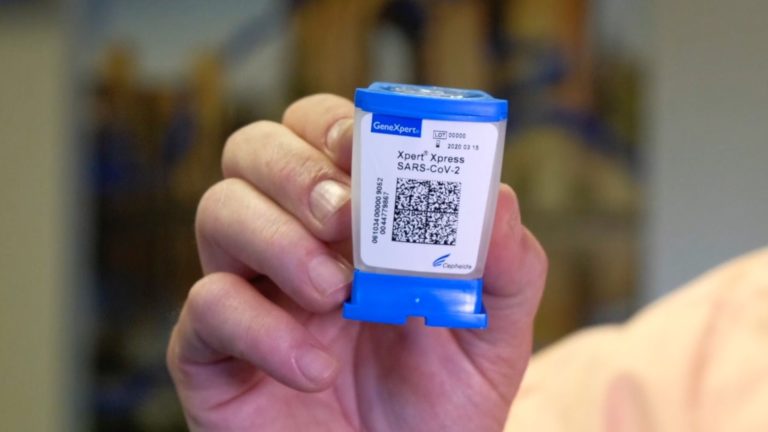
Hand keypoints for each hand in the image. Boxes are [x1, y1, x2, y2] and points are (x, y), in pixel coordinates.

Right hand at [166, 94, 547, 430]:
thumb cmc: (440, 401)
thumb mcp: (492, 332)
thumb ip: (504, 265)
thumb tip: (498, 199)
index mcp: (353, 222)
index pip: (318, 132)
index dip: (330, 124)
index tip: (360, 147)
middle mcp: (290, 242)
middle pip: (252, 152)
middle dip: (293, 168)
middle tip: (341, 213)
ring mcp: (248, 292)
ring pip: (217, 212)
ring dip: (275, 239)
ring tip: (333, 293)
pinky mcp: (213, 353)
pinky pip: (205, 308)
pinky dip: (260, 328)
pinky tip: (314, 369)